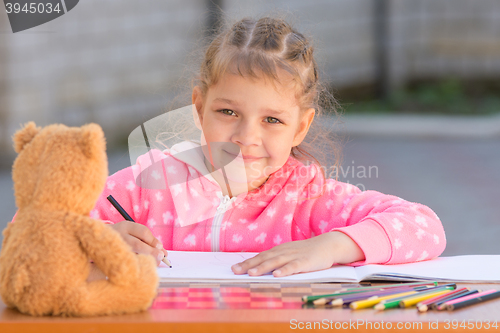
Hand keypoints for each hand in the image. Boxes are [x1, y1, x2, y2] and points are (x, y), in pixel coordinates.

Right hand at [108, 221, 167, 265]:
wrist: (98, 239)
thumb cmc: (123, 237)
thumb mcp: (133, 233)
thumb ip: (148, 240)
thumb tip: (164, 253)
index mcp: (126, 226)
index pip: (143, 232)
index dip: (154, 241)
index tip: (160, 248)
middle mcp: (118, 235)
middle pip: (137, 245)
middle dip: (151, 252)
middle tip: (160, 257)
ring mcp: (113, 247)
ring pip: (131, 256)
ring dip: (144, 260)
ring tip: (152, 264)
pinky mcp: (110, 258)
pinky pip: (125, 263)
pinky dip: (135, 266)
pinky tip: (141, 268)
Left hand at [231, 231, 364, 276]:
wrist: (327, 245)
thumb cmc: (306, 252)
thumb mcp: (289, 253)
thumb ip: (276, 259)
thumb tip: (259, 266)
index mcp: (279, 250)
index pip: (260, 256)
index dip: (247, 262)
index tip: (233, 268)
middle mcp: (284, 252)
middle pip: (264, 259)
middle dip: (249, 265)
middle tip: (235, 271)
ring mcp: (294, 256)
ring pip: (276, 262)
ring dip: (263, 267)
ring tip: (251, 273)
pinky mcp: (305, 262)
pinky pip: (293, 267)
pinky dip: (284, 270)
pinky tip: (277, 275)